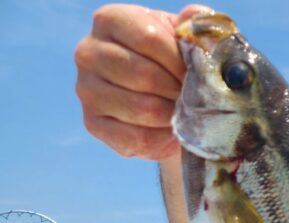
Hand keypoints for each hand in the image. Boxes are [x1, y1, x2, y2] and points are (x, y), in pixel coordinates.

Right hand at [74, 4, 211, 160]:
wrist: (160, 97)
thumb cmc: (171, 60)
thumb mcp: (182, 37)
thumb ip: (193, 25)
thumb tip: (198, 16)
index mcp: (110, 20)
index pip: (148, 38)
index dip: (180, 61)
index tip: (198, 74)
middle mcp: (88, 52)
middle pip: (143, 75)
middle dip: (178, 90)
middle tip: (196, 98)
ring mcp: (86, 89)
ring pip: (142, 108)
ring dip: (174, 115)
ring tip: (186, 112)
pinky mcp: (92, 123)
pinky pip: (136, 137)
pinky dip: (163, 138)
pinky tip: (172, 129)